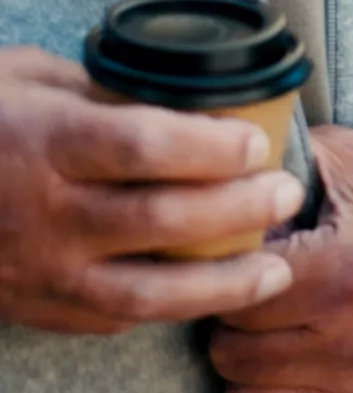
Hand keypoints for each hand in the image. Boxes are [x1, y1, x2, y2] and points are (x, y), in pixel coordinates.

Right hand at [0, 46, 301, 334]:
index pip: (147, 146)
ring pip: (147, 293)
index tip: (258, 137)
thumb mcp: (23, 74)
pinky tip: (205, 294)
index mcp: (47, 142)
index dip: (211, 145)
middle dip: (237, 209)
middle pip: (161, 219)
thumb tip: (166, 89)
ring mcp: (41, 271)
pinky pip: (113, 319)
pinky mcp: (36, 307)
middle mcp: (48, 213)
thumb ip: (95, 85)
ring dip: (222, 284)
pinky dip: (166, 309)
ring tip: (275, 270)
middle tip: (286, 192)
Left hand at [209, 124, 352, 392]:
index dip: (220, 270)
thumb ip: (278, 164)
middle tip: (238, 286)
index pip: (234, 295)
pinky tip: (282, 360)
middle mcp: (352, 339)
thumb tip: (216, 179)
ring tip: (257, 325)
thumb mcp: (352, 156)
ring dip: (240, 365)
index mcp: (343, 270)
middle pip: (234, 355)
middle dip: (224, 318)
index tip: (228, 251)